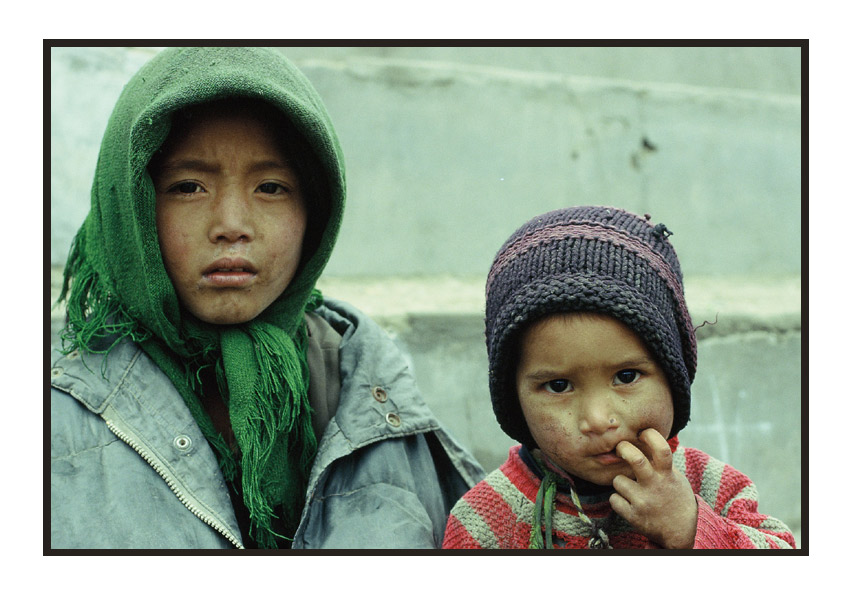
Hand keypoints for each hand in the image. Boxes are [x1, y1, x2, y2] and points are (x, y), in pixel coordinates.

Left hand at [609, 428, 697, 548]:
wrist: (683, 531)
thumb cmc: (676, 498)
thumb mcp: (675, 478)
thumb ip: (661, 463)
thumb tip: (644, 439)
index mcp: (667, 475)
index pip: (662, 449)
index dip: (651, 436)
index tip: (643, 433)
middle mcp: (655, 487)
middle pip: (636, 460)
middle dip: (624, 449)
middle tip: (620, 448)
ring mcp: (643, 502)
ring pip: (618, 481)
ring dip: (620, 482)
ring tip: (630, 488)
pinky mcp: (634, 516)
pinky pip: (614, 499)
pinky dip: (618, 499)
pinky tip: (628, 502)